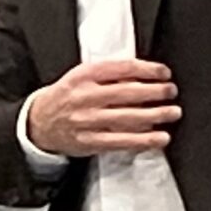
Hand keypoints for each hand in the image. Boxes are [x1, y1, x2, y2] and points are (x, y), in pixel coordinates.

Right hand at [24, 60, 179, 157]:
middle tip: (171, 92)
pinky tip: (159, 138)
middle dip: (155, 91)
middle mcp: (85, 97)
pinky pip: (121, 141)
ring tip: (172, 113)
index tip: (164, 73)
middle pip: (127, 93)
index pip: (122, 68)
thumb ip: (108, 75)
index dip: (148, 70)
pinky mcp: (89, 141)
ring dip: (155, 115)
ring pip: (127, 118)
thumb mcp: (80, 77)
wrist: (38, 123)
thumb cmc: (65, 98)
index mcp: (84, 76)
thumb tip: (144, 76)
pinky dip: (143, 140)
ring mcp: (87, 121)